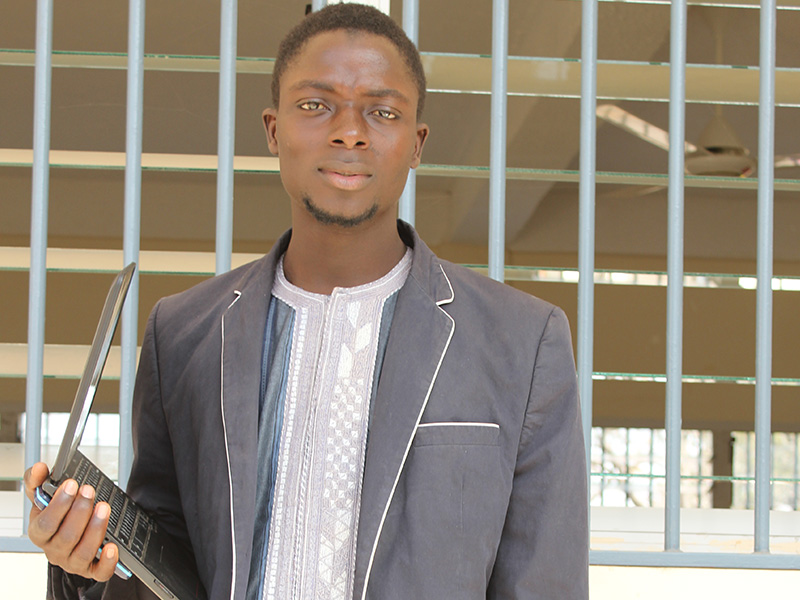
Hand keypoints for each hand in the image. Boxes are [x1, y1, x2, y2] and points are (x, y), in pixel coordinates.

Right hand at [24, 462, 117, 580]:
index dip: (58, 505)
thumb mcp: (46, 495)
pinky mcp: (91, 568)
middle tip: (90, 491)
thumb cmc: (59, 513)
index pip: (44, 524)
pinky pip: (99, 572)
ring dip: (95, 529)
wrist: (75, 528)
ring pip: (82, 552)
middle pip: (66, 537)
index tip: (72, 484)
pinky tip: (113, 547)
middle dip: (80, 512)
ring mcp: (73, 561)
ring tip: (104, 508)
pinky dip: (106, 561)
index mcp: (40, 532)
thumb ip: (38, 480)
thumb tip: (40, 469)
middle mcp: (54, 550)